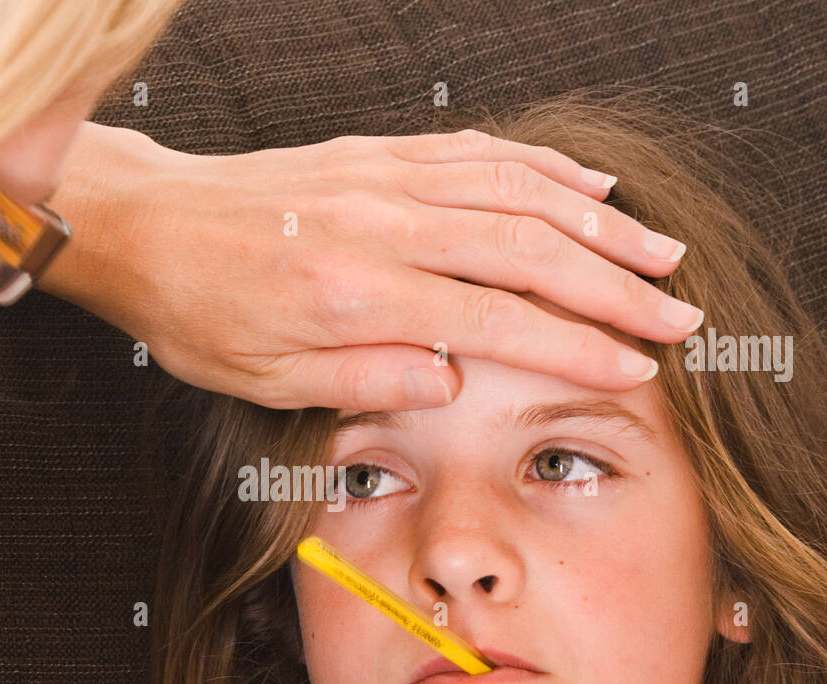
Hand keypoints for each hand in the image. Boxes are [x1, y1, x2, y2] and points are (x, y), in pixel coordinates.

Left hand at [42, 122, 702, 409]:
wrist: (147, 228)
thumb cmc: (199, 315)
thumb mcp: (265, 379)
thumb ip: (364, 380)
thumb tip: (454, 388)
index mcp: (358, 293)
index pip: (496, 319)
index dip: (575, 346)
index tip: (636, 368)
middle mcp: (383, 224)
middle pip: (528, 250)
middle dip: (614, 287)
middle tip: (679, 317)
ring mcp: (384, 179)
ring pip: (516, 192)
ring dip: (598, 225)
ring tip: (660, 255)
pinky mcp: (377, 153)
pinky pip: (476, 152)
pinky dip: (541, 168)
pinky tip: (586, 188)